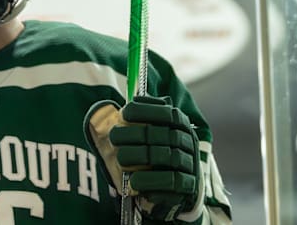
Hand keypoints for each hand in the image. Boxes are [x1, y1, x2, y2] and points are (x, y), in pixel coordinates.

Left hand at [84, 96, 200, 221]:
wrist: (174, 186)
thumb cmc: (154, 153)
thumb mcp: (148, 133)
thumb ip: (134, 121)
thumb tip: (105, 111)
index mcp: (180, 124)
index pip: (168, 113)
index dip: (146, 111)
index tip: (124, 113)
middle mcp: (188, 141)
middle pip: (163, 134)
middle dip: (134, 134)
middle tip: (113, 137)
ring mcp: (191, 163)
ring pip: (167, 157)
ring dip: (139, 157)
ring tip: (120, 158)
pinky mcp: (188, 186)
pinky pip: (171, 182)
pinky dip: (150, 181)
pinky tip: (133, 181)